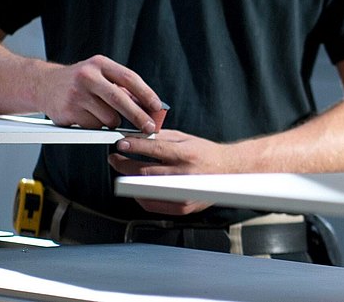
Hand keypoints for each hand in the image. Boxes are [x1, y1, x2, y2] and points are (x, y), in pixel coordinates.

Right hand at [37, 55, 163, 134]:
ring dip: (113, 122)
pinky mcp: (68, 112)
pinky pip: (93, 127)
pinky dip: (97, 126)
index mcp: (100, 64)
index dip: (146, 94)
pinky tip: (88, 116)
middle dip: (138, 116)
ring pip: (108, 117)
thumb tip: (149, 106)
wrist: (43, 84)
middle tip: (149, 127)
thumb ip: (123, 87)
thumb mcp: (100, 74)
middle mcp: (87, 77)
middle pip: (120, 100)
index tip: (157, 107)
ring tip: (103, 113)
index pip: (130, 78)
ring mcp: (76, 95)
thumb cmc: (79, 80)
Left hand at [107, 129, 237, 214]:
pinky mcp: (182, 207)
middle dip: (124, 164)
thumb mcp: (186, 138)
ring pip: (145, 188)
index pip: (154, 149)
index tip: (121, 144)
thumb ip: (162, 137)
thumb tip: (136, 136)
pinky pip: (152, 204)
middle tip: (115, 158)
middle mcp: (185, 174)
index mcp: (186, 154)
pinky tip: (137, 187)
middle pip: (144, 171)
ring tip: (123, 171)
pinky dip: (140, 195)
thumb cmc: (206, 154)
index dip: (134, 146)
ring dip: (128, 179)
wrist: (228, 171)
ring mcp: (183, 193)